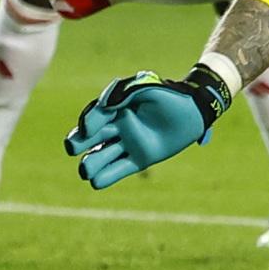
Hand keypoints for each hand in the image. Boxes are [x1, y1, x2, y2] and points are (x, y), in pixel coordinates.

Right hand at [64, 67, 232, 188]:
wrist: (195, 109)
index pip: (93, 117)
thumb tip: (103, 106)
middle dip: (78, 144)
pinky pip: (120, 169)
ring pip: (102, 157)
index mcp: (115, 108)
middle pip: (90, 139)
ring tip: (85, 171)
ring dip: (90, 164)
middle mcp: (118, 127)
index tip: (87, 129)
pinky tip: (96, 183)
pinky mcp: (141, 158)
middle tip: (73, 148)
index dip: (88, 122)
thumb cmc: (168, 94)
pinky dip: (107, 177)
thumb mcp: (144, 86)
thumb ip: (122, 92)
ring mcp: (129, 143)